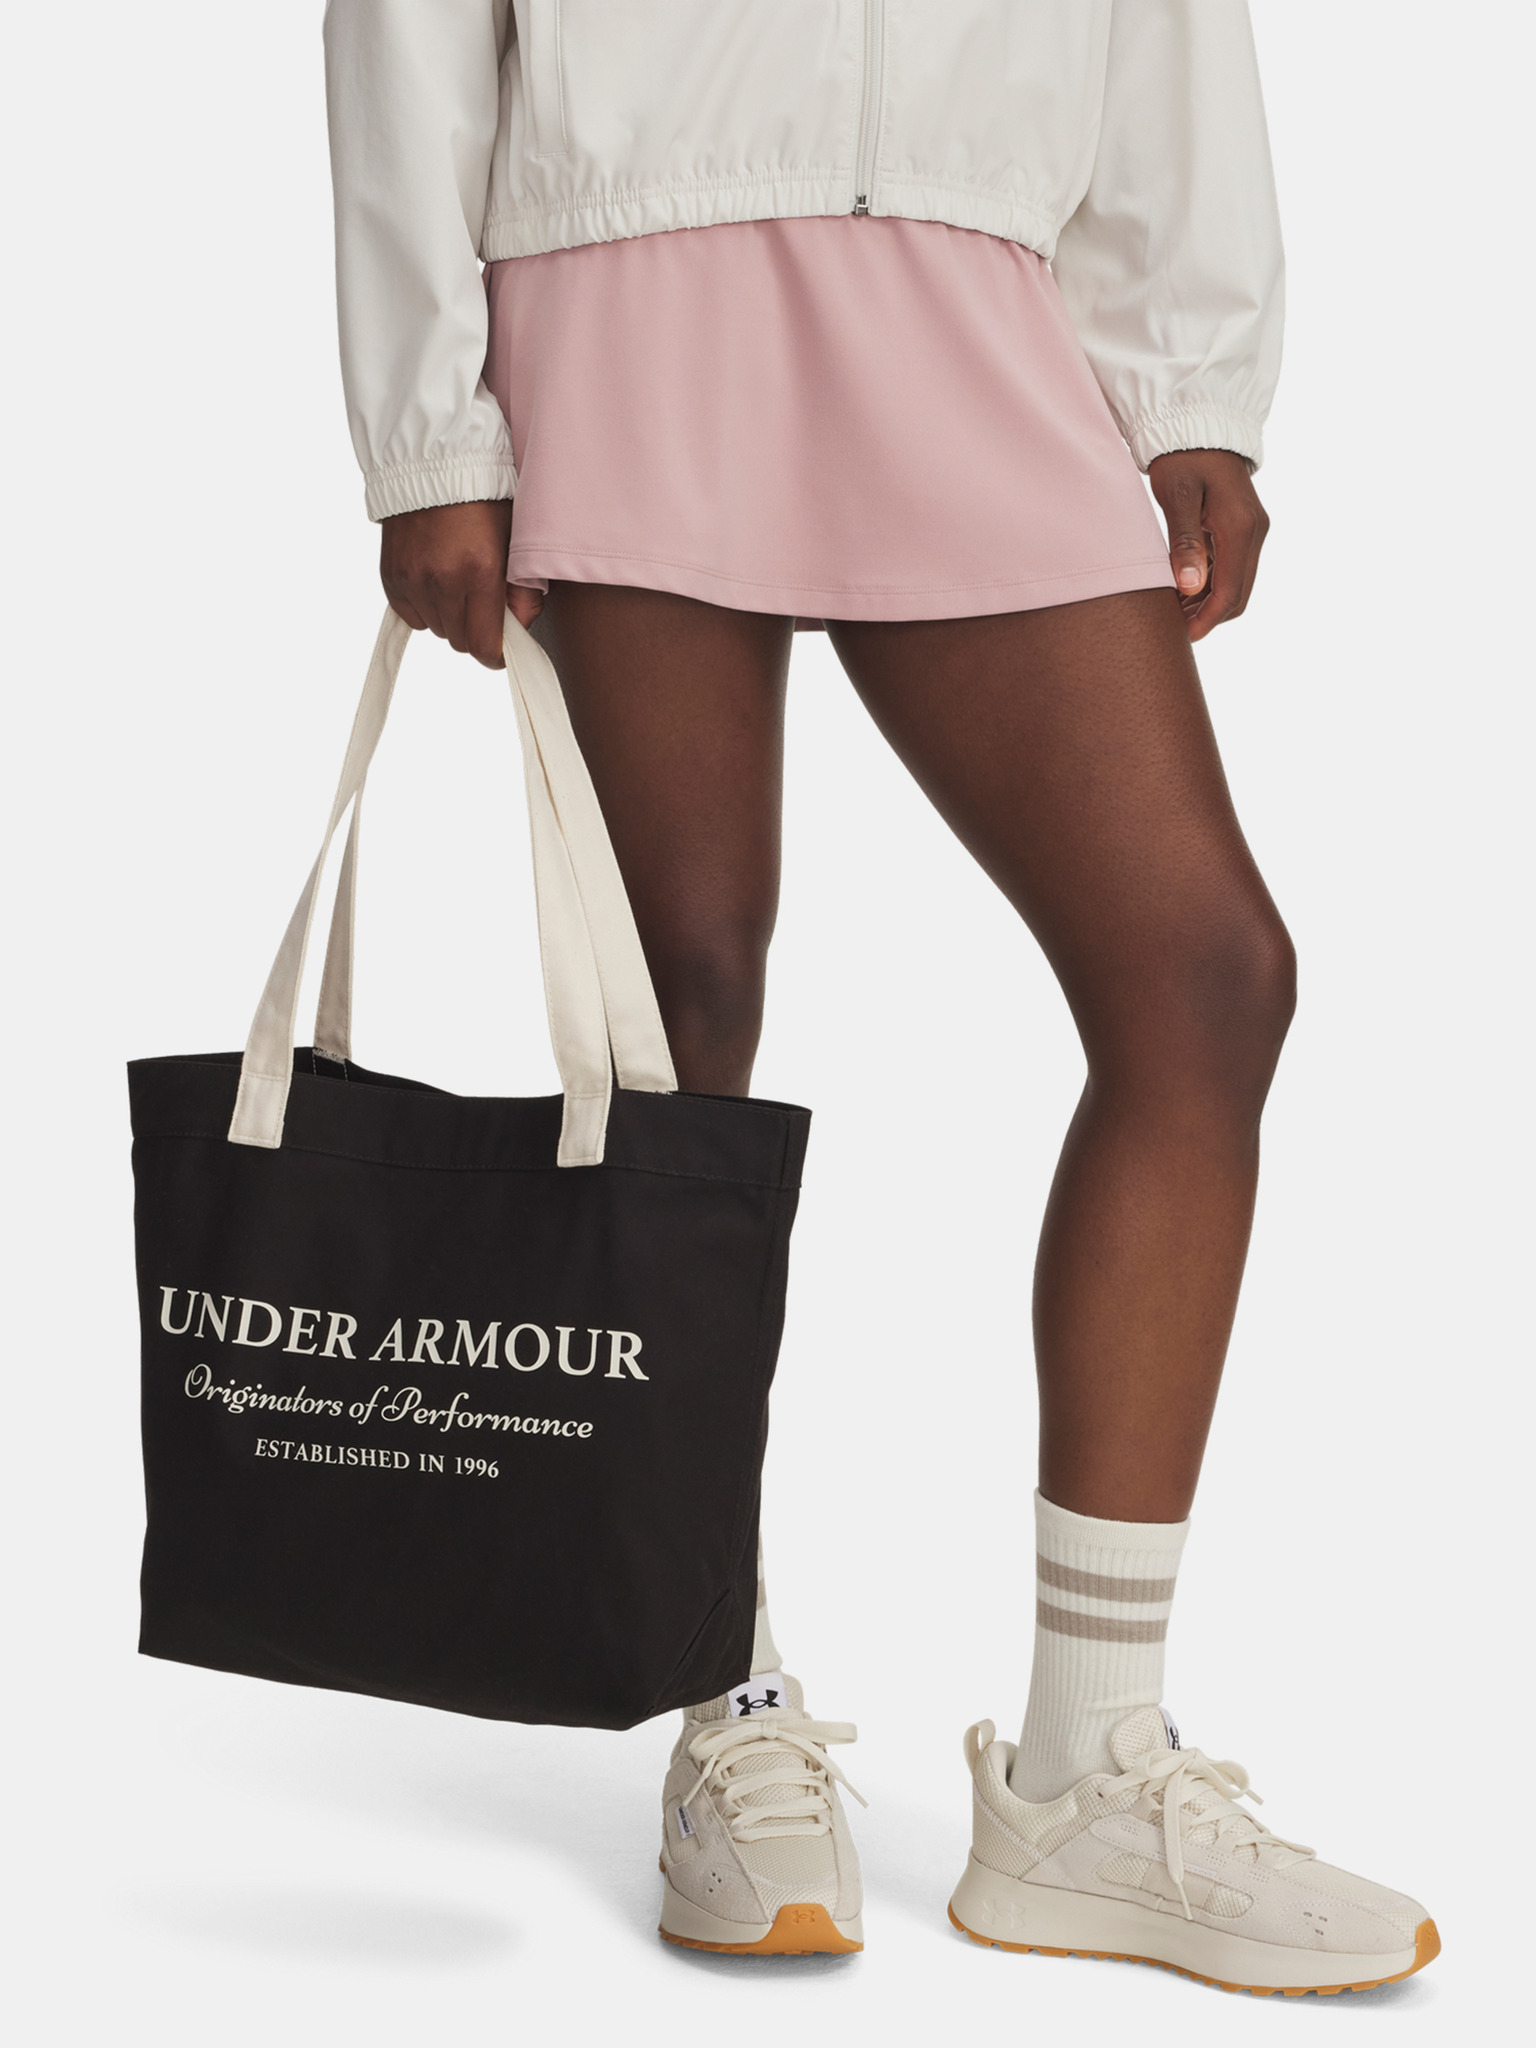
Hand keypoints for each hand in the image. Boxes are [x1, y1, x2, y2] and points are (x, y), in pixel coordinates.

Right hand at [379, 501, 543, 665]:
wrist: (433, 466)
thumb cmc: (482, 500)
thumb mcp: (514, 540)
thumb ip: (523, 591)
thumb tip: (519, 631)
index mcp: (479, 572)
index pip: (485, 646)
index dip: (496, 655)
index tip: (501, 650)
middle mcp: (442, 580)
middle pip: (460, 641)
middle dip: (474, 630)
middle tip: (481, 603)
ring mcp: (413, 579)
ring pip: (437, 629)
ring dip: (450, 617)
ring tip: (456, 583)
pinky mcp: (391, 577)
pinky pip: (411, 616)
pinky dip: (425, 607)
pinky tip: (434, 580)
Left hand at [1148, 450, 1269, 642]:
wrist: (1198, 427)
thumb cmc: (1182, 458)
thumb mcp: (1177, 497)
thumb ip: (1184, 543)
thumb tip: (1189, 588)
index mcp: (1241, 527)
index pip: (1231, 592)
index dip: (1207, 619)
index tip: (1182, 637)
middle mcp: (1254, 532)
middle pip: (1237, 594)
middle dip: (1208, 616)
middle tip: (1173, 629)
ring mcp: (1251, 530)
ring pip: (1235, 583)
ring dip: (1207, 602)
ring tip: (1172, 611)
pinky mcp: (1242, 528)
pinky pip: (1230, 568)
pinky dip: (1209, 585)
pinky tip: (1182, 589)